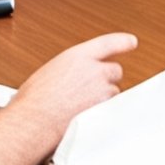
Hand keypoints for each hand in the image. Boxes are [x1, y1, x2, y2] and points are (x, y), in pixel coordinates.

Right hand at [8, 32, 138, 137]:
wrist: (33, 123)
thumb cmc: (33, 101)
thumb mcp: (49, 73)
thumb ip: (68, 70)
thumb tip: (71, 77)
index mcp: (78, 56)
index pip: (108, 43)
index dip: (122, 42)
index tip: (131, 42)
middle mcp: (94, 71)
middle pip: (115, 71)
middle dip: (107, 79)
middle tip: (91, 90)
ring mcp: (102, 92)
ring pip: (113, 93)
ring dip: (103, 99)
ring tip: (81, 108)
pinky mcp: (104, 111)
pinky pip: (110, 111)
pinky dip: (102, 114)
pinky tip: (86, 119)